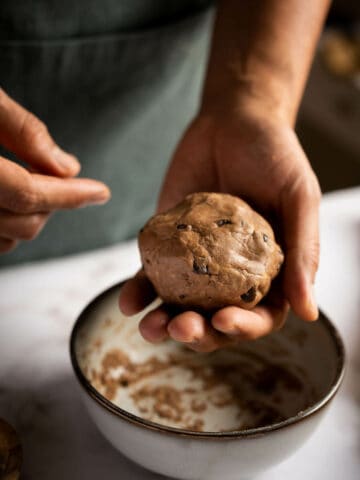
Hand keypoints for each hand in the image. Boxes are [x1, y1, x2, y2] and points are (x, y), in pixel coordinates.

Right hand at [0, 88, 109, 252]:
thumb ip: (22, 131)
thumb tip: (68, 166)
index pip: (28, 193)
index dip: (71, 194)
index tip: (101, 192)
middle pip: (24, 221)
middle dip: (55, 202)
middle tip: (62, 176)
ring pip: (8, 237)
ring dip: (32, 215)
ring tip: (34, 183)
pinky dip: (9, 225)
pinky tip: (11, 199)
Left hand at [119, 105, 320, 351]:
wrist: (233, 121)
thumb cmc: (275, 155)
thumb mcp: (299, 198)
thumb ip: (304, 252)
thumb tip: (309, 312)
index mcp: (270, 271)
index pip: (261, 316)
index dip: (245, 328)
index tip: (224, 321)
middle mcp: (233, 274)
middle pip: (217, 320)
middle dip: (199, 333)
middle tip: (181, 328)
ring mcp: (198, 263)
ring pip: (182, 306)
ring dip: (165, 323)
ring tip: (151, 327)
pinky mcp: (170, 245)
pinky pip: (153, 275)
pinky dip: (140, 291)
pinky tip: (129, 302)